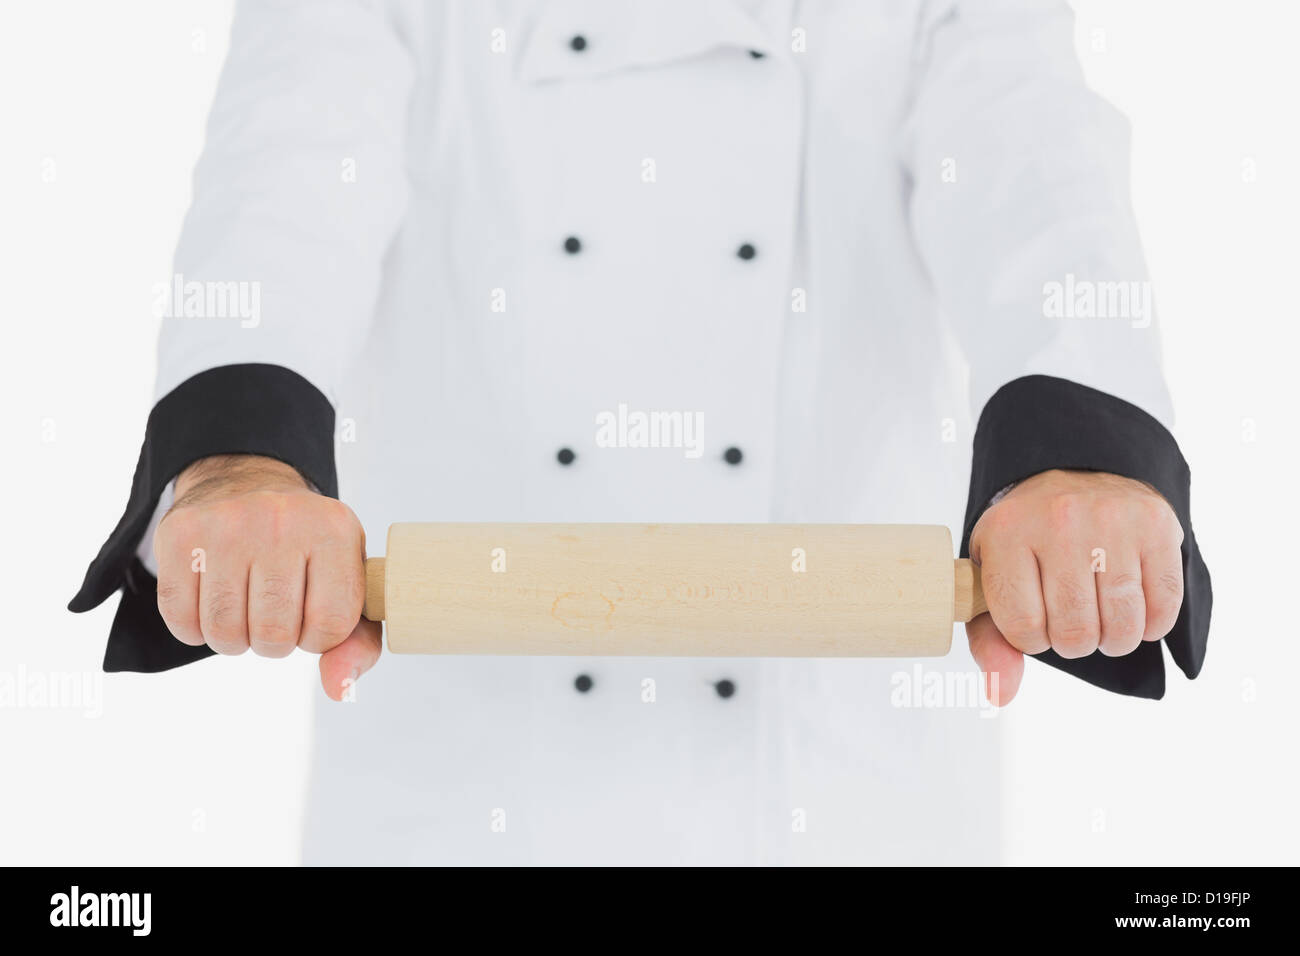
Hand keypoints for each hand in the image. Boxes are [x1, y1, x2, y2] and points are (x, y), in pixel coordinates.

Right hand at [153, 454, 378, 699]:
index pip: (330, 626)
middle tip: (274, 618)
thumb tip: (340, 691)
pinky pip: (180, 619)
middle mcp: (283, 520)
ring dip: (234, 640)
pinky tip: (212, 602)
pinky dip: (196, 630)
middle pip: (274, 633)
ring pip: (224, 631)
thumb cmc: (306, 550)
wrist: (247, 482)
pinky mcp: (181, 533)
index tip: (311, 618)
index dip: (318, 639)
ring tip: (245, 612)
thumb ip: (357, 644)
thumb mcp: (347, 583)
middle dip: (274, 643)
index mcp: (335, 531)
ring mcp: (228, 524)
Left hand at [966, 469, 1183, 704]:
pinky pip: (1163, 605)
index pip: (1023, 627)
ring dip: (1113, 639)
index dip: (1031, 640)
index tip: (1034, 622)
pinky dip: (1150, 624)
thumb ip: (989, 639)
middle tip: (1071, 624)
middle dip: (1074, 643)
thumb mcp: (992, 576)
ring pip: (1121, 623)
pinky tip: (1132, 609)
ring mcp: (1111, 519)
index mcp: (1007, 533)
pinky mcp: (1156, 524)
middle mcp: (1059, 521)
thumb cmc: (1028, 538)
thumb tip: (1000, 693)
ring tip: (1101, 622)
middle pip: (1075, 630)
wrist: (1074, 474)